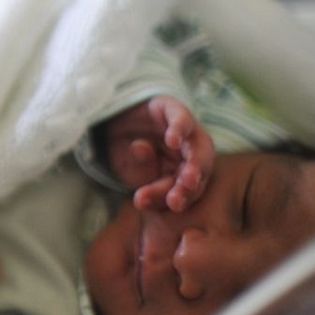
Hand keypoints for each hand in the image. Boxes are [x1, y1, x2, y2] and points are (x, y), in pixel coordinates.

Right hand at [106, 96, 214, 210]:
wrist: (113, 124)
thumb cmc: (128, 155)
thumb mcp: (133, 175)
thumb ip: (144, 181)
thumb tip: (140, 194)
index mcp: (186, 172)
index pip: (188, 189)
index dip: (182, 197)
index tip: (172, 205)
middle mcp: (192, 151)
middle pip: (201, 170)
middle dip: (192, 186)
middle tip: (180, 198)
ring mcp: (186, 129)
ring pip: (200, 146)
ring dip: (195, 163)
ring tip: (187, 179)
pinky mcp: (173, 108)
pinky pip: (181, 118)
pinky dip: (179, 129)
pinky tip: (172, 140)